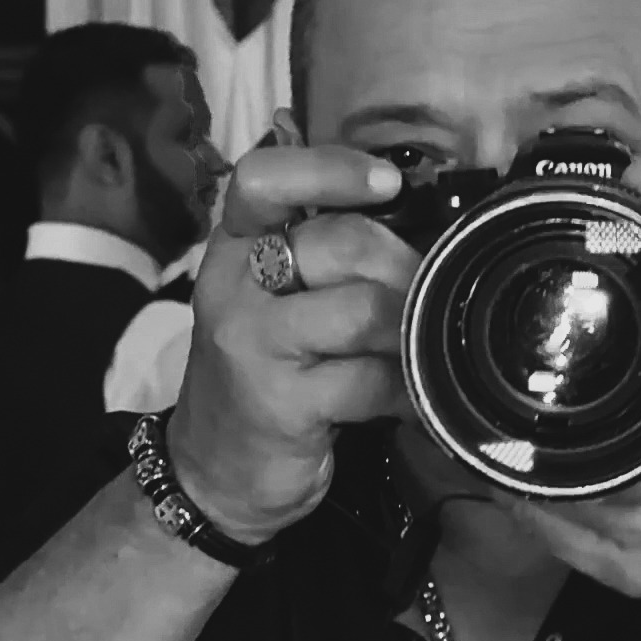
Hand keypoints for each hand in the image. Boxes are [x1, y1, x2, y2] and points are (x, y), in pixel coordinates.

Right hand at [167, 141, 419, 544]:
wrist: (214, 471)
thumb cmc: (263, 370)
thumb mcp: (273, 297)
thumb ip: (323, 246)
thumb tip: (407, 200)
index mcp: (234, 247)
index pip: (263, 180)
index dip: (330, 169)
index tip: (388, 183)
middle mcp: (234, 286)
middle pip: (342, 242)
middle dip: (404, 267)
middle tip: (425, 297)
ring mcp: (253, 345)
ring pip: (364, 309)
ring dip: (410, 328)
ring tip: (418, 347)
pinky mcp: (281, 403)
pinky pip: (370, 378)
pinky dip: (406, 387)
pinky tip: (408, 396)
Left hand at [491, 162, 640, 634]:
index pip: (586, 427)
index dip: (522, 399)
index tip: (485, 358)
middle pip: (539, 469)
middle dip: (496, 423)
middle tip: (463, 377)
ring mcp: (634, 556)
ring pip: (531, 506)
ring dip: (500, 459)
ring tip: (474, 412)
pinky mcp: (618, 582)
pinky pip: (547, 535)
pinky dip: (525, 496)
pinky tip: (513, 463)